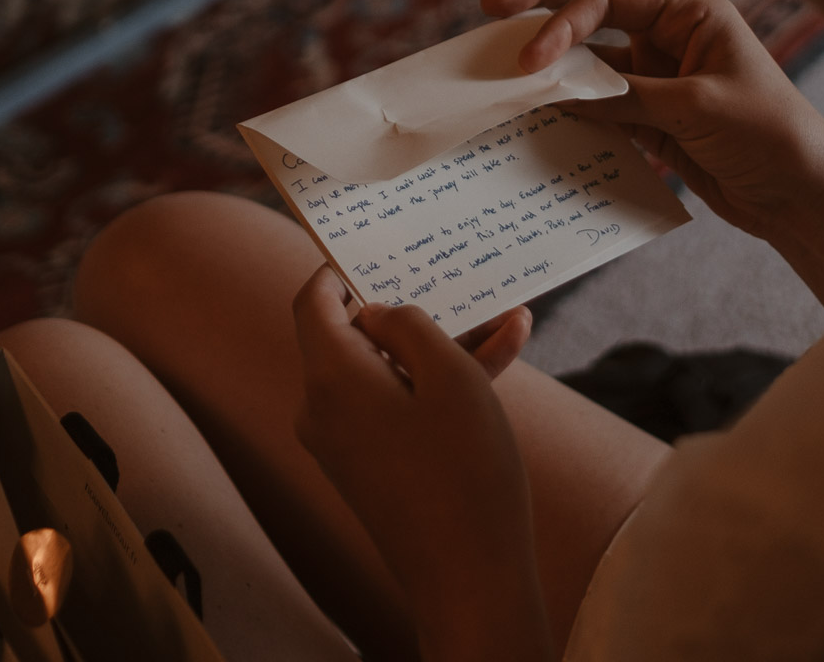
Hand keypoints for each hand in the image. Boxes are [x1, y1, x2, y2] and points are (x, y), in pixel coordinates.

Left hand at [293, 269, 549, 661]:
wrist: (470, 580)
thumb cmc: (464, 472)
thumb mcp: (450, 375)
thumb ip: (411, 326)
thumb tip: (380, 314)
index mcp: (330, 378)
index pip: (314, 301)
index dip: (341, 268)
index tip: (376, 244)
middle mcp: (324, 409)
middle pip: (356, 335)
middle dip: (415, 306)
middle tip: (455, 277)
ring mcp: (346, 443)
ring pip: (389, 370)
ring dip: (444, 345)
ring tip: (509, 320)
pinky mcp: (373, 467)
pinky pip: (398, 407)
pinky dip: (439, 386)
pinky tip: (503, 356)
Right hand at [484, 0, 823, 245]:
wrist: (802, 196)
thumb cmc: (769, 135)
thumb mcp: (696, 109)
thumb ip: (626, 97)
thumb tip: (558, 92)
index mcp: (690, 13)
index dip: (562, 21)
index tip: (529, 59)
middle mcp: (670, 35)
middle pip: (593, 9)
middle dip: (543, 6)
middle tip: (489, 3)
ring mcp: (657, 75)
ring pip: (589, 59)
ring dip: (551, 63)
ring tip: (499, 67)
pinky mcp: (650, 116)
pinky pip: (597, 103)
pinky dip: (567, 107)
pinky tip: (535, 113)